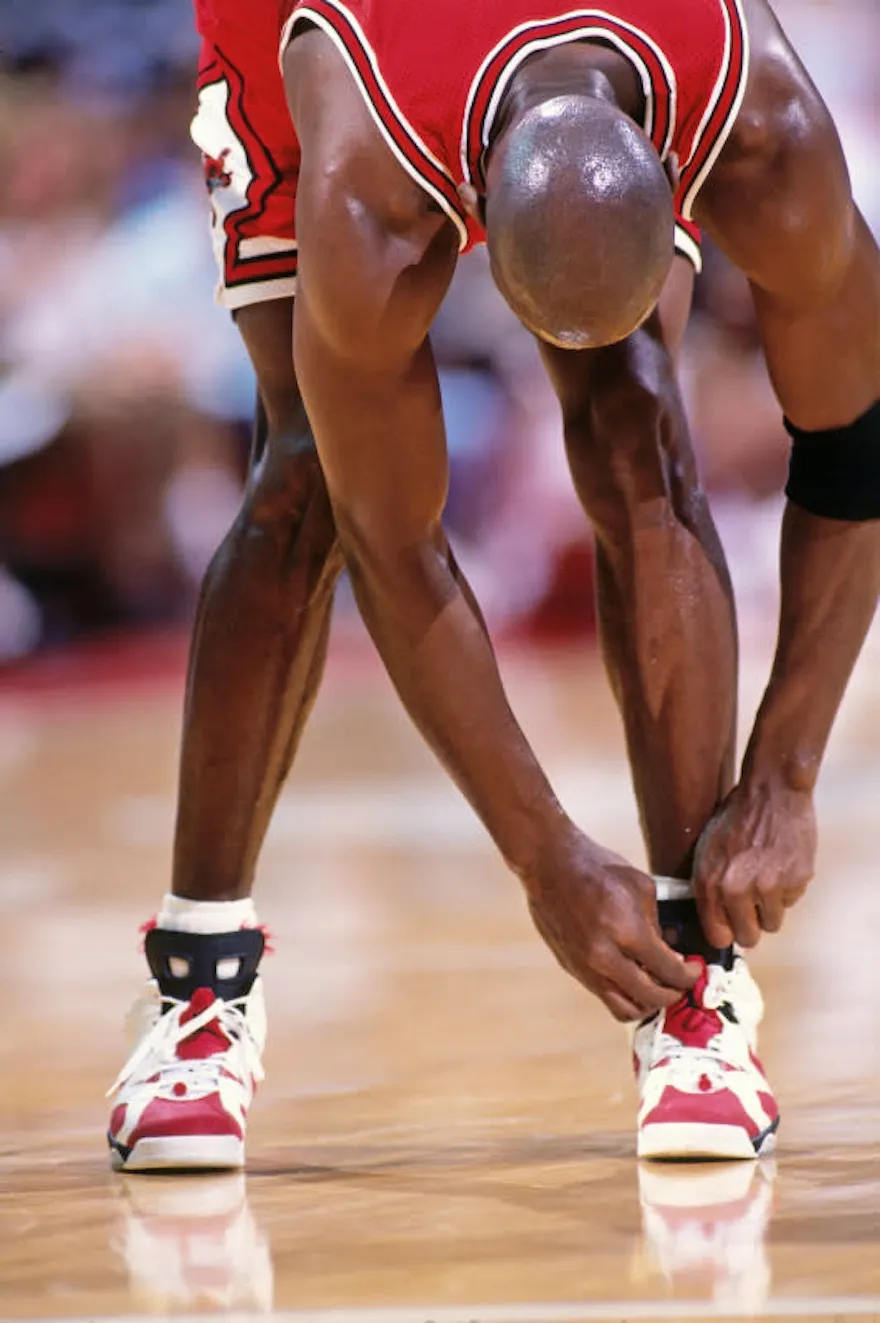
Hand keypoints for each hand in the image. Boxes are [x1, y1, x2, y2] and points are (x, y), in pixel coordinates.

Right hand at [524, 826, 698, 1020]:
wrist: (550, 865)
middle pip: (650, 998)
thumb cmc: (596, 868)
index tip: (694, 970)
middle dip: (672, 994)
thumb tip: (669, 949)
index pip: (669, 972)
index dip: (689, 975)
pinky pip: (603, 995)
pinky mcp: (572, 968)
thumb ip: (657, 924)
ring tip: (654, 986)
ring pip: (624, 1009)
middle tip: (678, 983)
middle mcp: (605, 956)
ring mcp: (585, 966)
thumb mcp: (641, 887)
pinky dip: (622, 993)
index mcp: (627, 931)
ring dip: (645, 1003)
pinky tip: (630, 976)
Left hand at [693, 780, 816, 948]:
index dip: (724, 932)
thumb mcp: (706, 852)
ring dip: (770, 908)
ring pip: (773, 923)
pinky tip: (780, 866)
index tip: (729, 927)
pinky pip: (791, 902)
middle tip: (751, 907)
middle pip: (749, 938)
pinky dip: (787, 890)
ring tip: (766, 880)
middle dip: (750, 925)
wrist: (772, 793)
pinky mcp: (796, 881)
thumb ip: (708, 889)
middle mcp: (738, 890)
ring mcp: (770, 887)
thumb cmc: (736, 819)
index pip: (717, 936)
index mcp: (711, 883)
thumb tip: (714, 922)